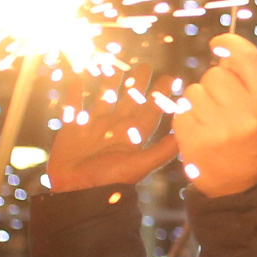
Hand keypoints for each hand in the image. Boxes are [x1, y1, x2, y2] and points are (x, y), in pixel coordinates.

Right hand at [44, 73, 176, 191]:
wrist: (77, 191)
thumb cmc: (110, 180)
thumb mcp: (140, 164)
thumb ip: (162, 150)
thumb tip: (184, 135)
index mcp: (133, 135)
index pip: (150, 110)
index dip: (159, 95)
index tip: (170, 78)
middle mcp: (115, 128)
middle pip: (128, 100)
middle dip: (137, 84)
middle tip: (145, 65)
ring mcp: (93, 128)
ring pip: (103, 99)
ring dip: (109, 83)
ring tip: (115, 66)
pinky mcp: (72, 129)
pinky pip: (73, 107)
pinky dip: (74, 94)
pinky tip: (77, 80)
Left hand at [172, 36, 256, 196]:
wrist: (244, 185)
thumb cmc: (256, 141)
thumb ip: (252, 81)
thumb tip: (224, 53)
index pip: (248, 59)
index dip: (231, 43)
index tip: (218, 44)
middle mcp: (245, 115)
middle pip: (214, 75)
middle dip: (214, 85)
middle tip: (223, 106)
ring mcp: (218, 128)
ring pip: (193, 92)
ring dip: (198, 103)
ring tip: (212, 123)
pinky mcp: (193, 138)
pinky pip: (181, 111)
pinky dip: (187, 119)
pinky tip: (201, 133)